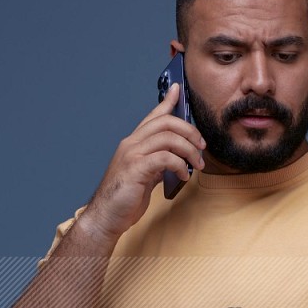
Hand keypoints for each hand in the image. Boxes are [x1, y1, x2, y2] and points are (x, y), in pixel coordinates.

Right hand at [85, 82, 205, 240]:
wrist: (106, 217)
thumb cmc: (123, 199)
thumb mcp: (144, 176)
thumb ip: (157, 164)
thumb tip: (174, 160)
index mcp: (133, 144)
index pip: (152, 117)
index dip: (167, 102)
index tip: (178, 90)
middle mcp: (131, 144)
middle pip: (166, 122)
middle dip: (190, 131)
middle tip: (202, 147)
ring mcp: (132, 155)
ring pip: (168, 137)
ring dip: (189, 150)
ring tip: (197, 165)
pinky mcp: (136, 169)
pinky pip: (165, 157)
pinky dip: (180, 165)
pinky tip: (184, 175)